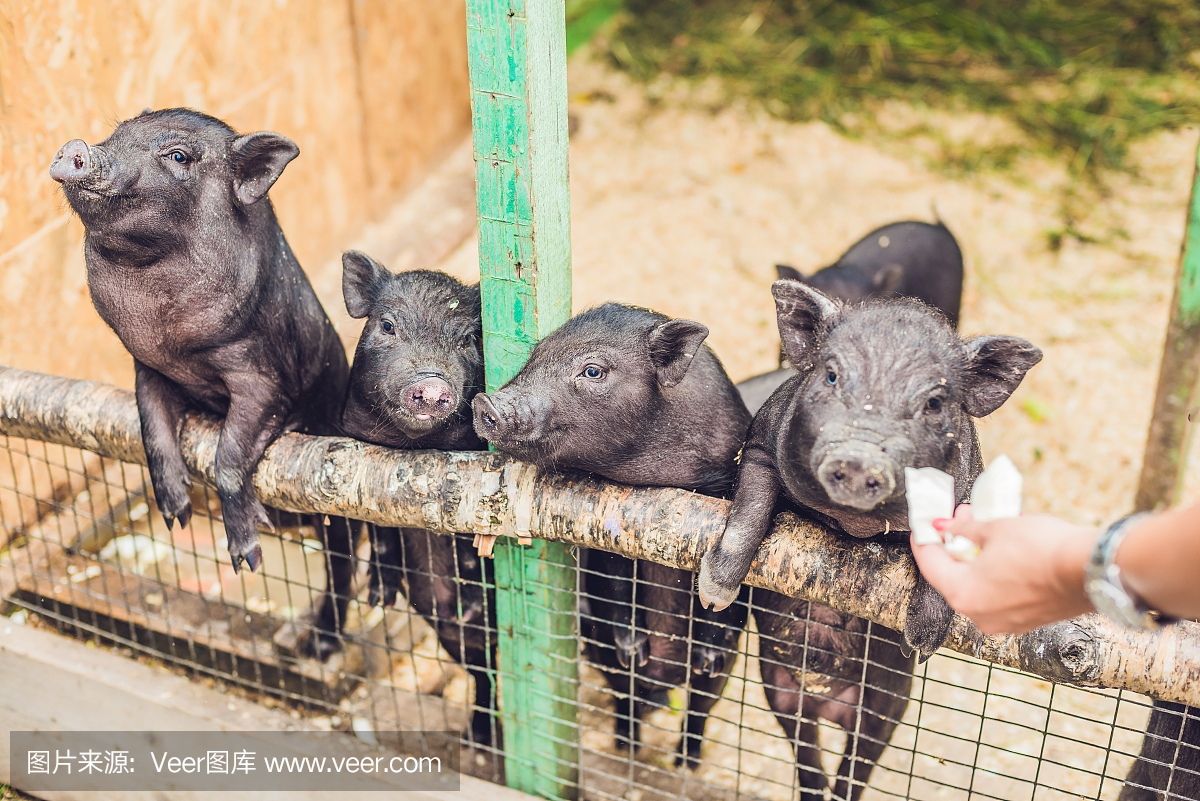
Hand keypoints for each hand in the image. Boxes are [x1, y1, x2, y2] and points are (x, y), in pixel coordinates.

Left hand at [909, 504, 1096, 634]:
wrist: (1091, 569)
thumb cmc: (1042, 549)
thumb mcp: (995, 528)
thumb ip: (964, 529)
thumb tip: (946, 526)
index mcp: (963, 595)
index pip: (930, 564)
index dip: (925, 540)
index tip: (924, 525)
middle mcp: (979, 615)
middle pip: (954, 575)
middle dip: (956, 543)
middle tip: (961, 516)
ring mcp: (1004, 622)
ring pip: (979, 584)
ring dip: (978, 555)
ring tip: (986, 526)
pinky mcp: (1027, 620)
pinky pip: (1000, 593)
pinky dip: (997, 571)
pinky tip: (1006, 547)